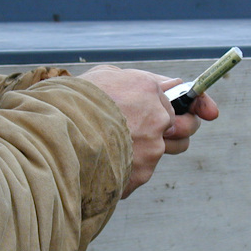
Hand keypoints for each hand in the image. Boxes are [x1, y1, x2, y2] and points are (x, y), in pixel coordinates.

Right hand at [78, 65, 217, 198]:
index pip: (177, 101)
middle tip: (148, 133)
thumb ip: (138, 81)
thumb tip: (169, 85)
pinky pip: (138, 173)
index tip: (192, 113)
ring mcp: (152, 150)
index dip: (177, 108)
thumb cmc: (74, 100)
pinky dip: (124, 170)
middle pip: (182, 130)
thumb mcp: (105, 76)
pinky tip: (103, 162)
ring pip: (158, 153)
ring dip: (144, 152)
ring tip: (114, 148)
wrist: (58, 133)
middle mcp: (158, 119)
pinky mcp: (140, 175)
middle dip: (171, 132)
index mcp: (150, 90)